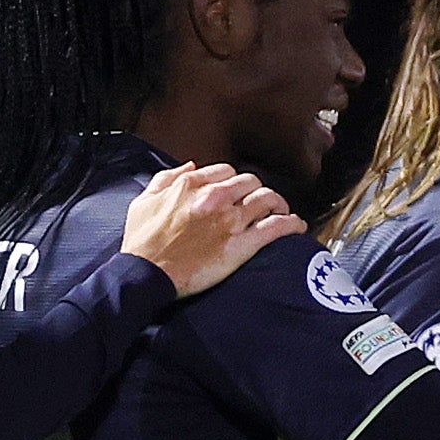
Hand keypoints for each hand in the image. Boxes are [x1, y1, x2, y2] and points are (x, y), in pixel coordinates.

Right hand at [118, 163, 304, 295]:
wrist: (146, 273)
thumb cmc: (142, 241)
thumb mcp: (145, 200)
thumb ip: (167, 177)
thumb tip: (191, 166)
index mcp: (192, 185)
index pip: (227, 172)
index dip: (235, 181)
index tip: (237, 191)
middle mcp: (214, 198)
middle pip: (251, 183)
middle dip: (258, 190)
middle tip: (261, 202)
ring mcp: (229, 221)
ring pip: (267, 200)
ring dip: (278, 204)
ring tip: (282, 211)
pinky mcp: (240, 246)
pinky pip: (275, 228)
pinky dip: (291, 224)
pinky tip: (296, 226)